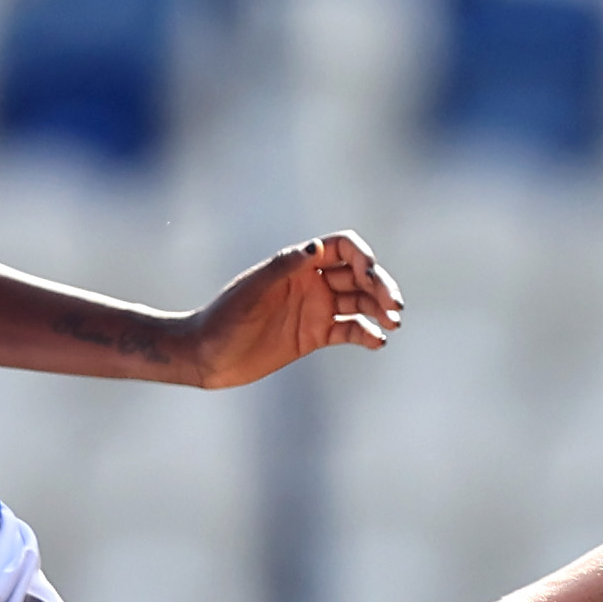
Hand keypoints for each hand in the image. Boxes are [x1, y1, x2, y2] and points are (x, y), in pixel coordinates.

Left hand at [191, 231, 405, 388]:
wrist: (206, 354)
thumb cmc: (224, 318)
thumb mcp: (254, 290)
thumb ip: (286, 266)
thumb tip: (318, 247)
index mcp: (298, 265)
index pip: (343, 248)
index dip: (363, 257)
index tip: (369, 277)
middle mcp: (311, 283)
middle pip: (359, 277)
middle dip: (381, 287)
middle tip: (396, 308)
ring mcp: (315, 309)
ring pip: (360, 304)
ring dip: (380, 310)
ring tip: (393, 325)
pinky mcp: (314, 336)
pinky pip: (350, 331)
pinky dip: (367, 335)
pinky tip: (378, 342)